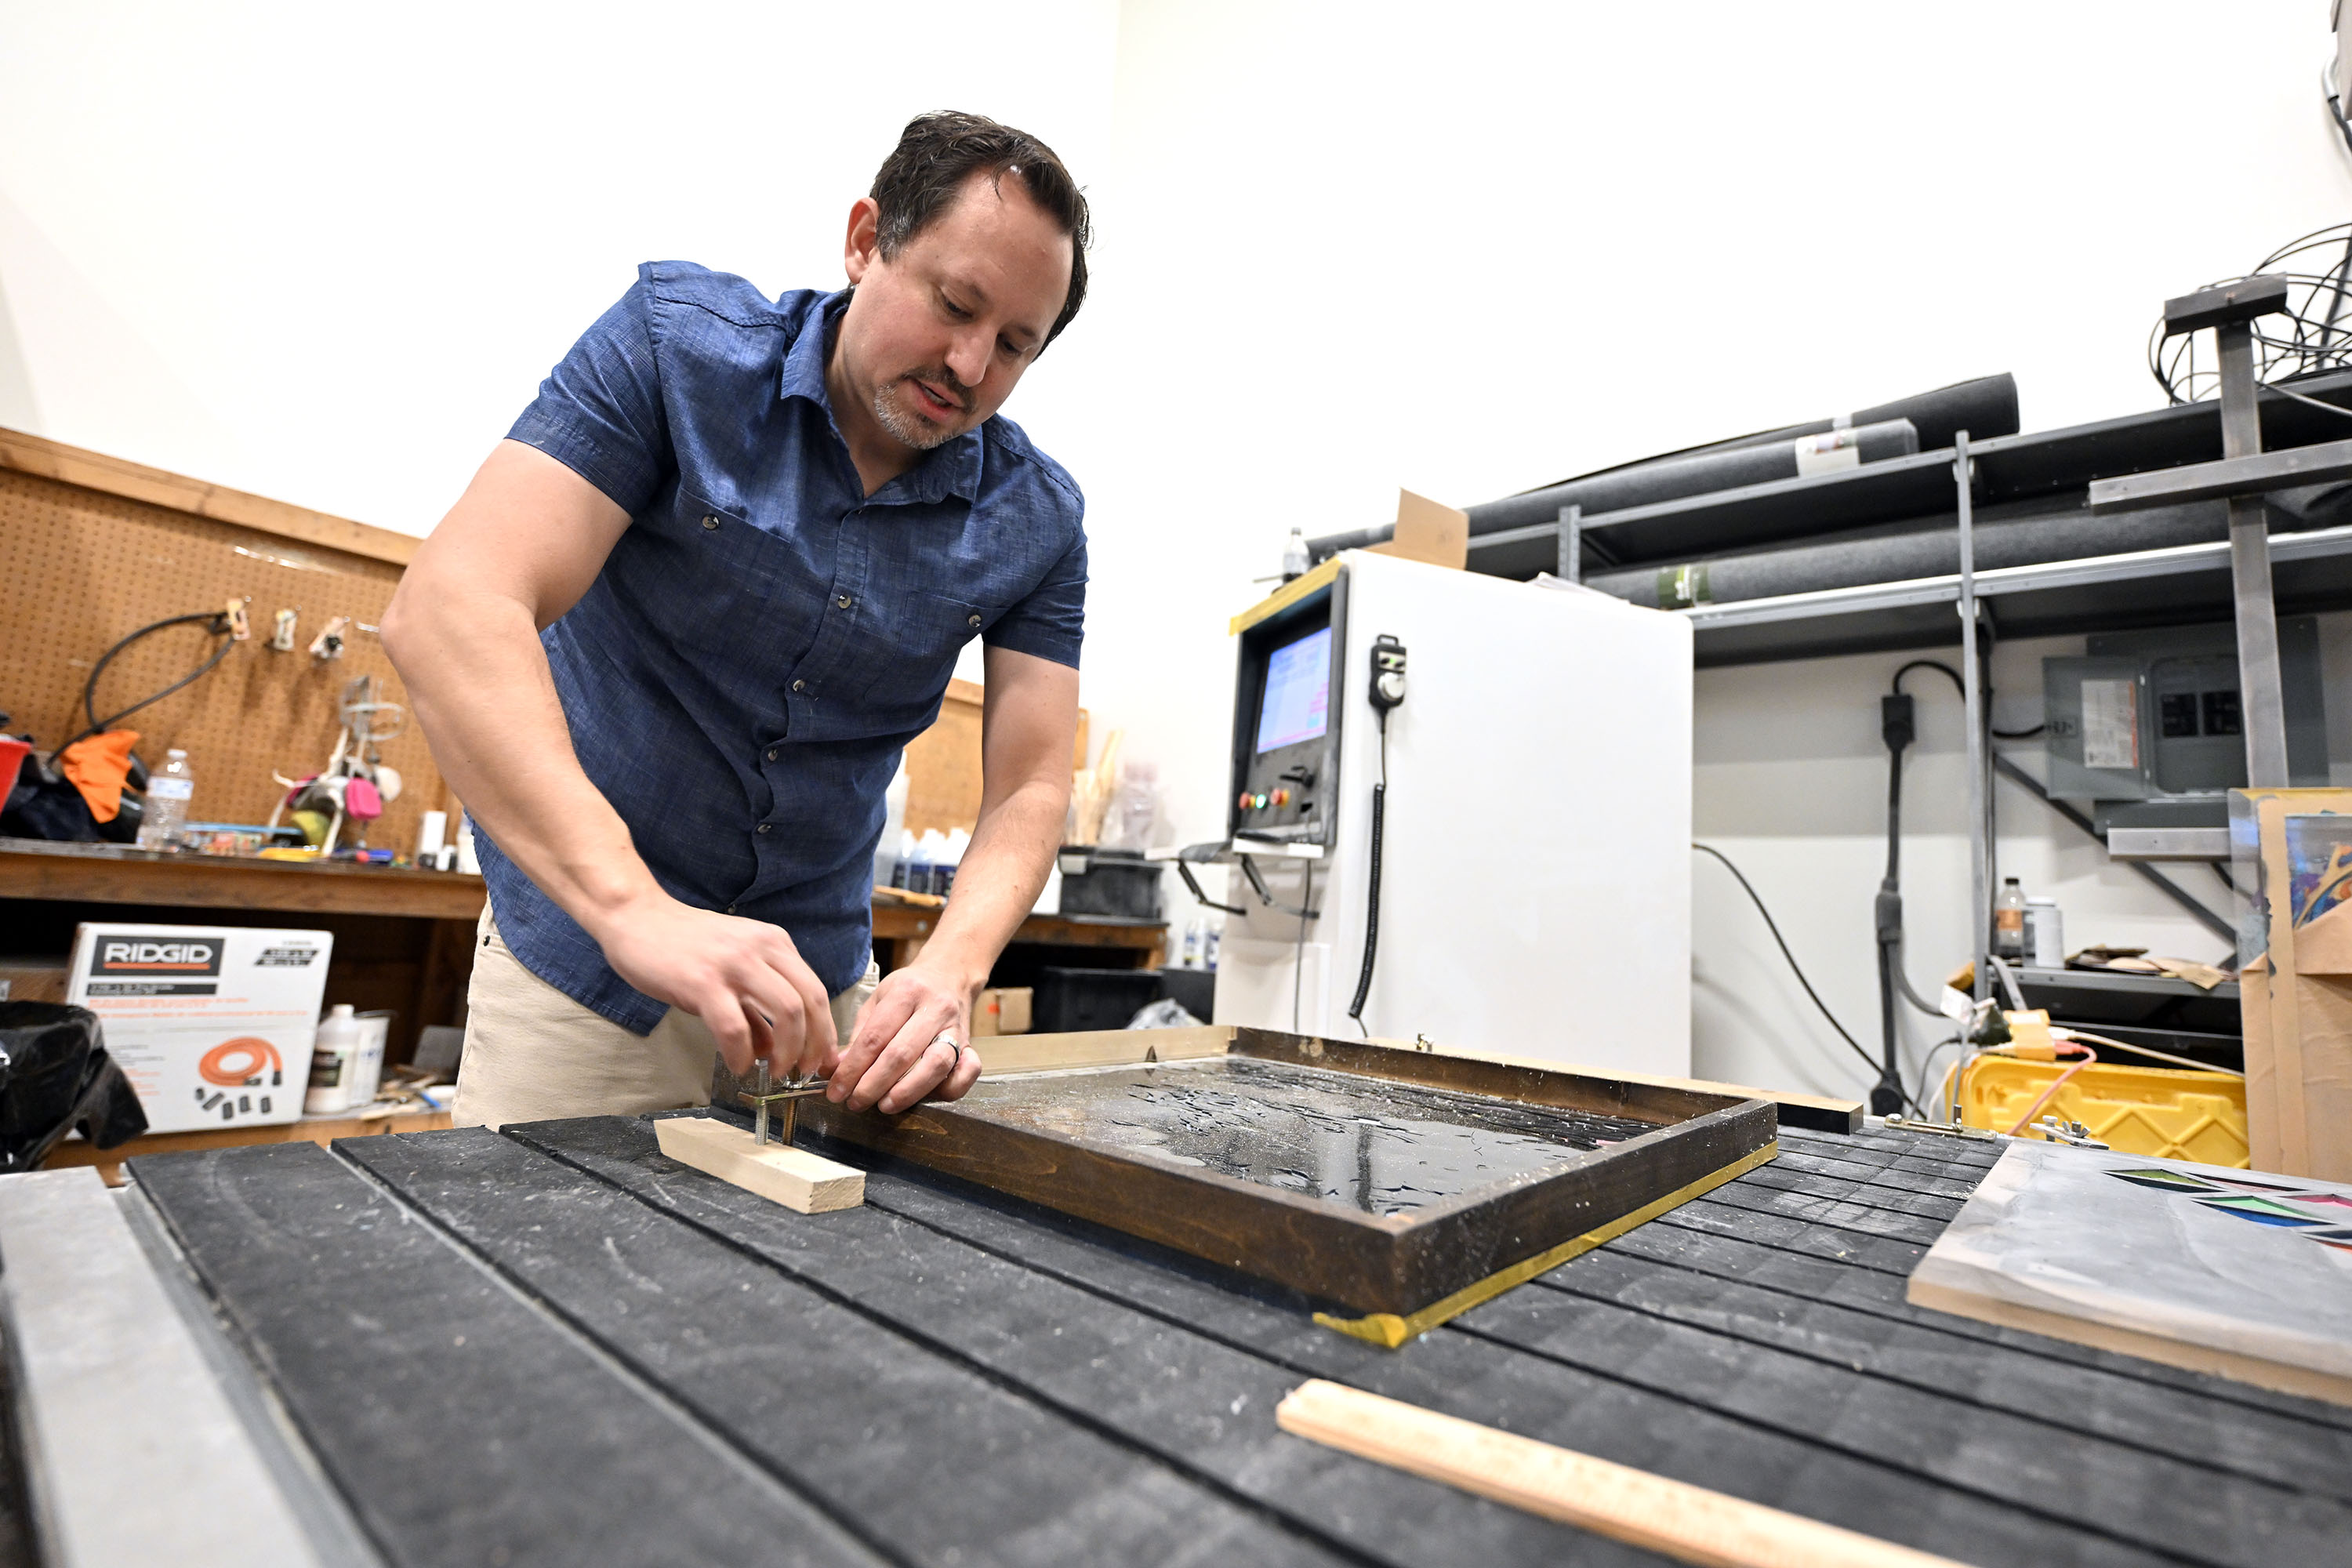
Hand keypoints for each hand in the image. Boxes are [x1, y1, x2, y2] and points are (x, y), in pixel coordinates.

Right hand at [589, 895, 836, 1079]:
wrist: (636, 916)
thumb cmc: (683, 946)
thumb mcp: (732, 969)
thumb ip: (754, 1006)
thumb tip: (770, 1049)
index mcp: (775, 943)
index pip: (815, 990)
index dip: (824, 1031)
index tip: (818, 1059)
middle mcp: (762, 948)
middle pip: (810, 1002)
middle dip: (812, 1046)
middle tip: (801, 1072)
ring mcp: (734, 963)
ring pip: (787, 1012)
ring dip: (787, 1052)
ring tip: (774, 1073)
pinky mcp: (703, 981)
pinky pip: (735, 1028)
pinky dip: (741, 1054)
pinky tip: (736, 1065)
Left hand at [829, 959, 983, 1113]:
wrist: (950, 975)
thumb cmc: (909, 991)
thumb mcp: (878, 1000)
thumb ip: (859, 1036)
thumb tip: (836, 1071)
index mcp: (906, 992)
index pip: (875, 1037)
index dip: (853, 1068)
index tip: (837, 1090)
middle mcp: (935, 1008)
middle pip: (902, 1054)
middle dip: (873, 1084)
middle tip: (855, 1102)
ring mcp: (957, 1028)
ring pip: (935, 1064)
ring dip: (907, 1091)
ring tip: (884, 1105)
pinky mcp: (972, 1045)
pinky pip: (969, 1072)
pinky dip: (950, 1089)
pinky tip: (927, 1098)